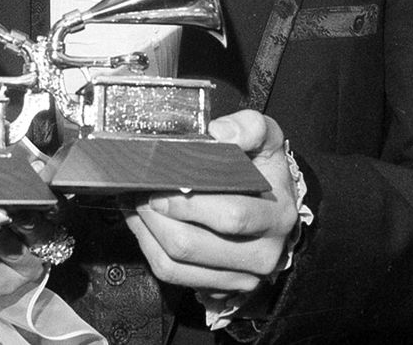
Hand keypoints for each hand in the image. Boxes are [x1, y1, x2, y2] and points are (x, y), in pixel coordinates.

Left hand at [123, 110, 299, 293]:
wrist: (275, 206)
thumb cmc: (264, 170)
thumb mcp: (267, 138)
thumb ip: (248, 126)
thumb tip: (220, 132)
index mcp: (276, 216)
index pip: (231, 216)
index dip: (188, 203)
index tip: (162, 184)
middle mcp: (262, 254)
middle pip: (193, 244)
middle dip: (157, 215)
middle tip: (140, 190)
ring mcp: (240, 276)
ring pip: (176, 264)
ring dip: (146, 232)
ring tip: (136, 202)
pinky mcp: (218, 287)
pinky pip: (172, 274)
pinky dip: (148, 247)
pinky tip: (141, 223)